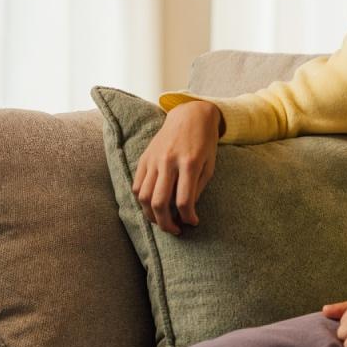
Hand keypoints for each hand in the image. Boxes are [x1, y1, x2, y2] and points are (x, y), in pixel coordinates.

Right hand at [131, 100, 221, 234]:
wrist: (190, 116)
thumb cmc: (204, 143)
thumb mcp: (209, 166)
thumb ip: (197, 188)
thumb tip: (186, 212)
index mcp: (189, 163)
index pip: (183, 200)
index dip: (188, 218)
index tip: (193, 223)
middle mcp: (168, 162)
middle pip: (159, 202)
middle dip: (166, 223)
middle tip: (175, 230)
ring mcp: (153, 160)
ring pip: (143, 197)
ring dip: (151, 215)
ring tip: (162, 221)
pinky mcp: (144, 158)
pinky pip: (137, 185)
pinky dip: (142, 201)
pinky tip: (152, 206)